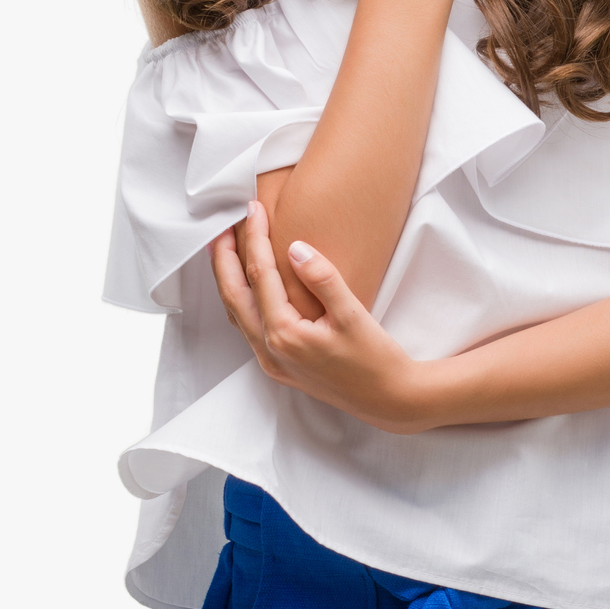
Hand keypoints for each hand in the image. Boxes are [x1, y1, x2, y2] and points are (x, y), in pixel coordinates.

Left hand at [212, 199, 439, 434]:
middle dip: (224, 259)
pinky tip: (247, 287)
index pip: (260, 275)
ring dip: (228, 279)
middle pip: (233, 295)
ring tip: (226, 250)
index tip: (253, 209)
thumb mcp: (353, 315)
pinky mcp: (279, 365)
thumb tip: (295, 248)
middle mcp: (269, 349)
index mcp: (284, 334)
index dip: (254, 238)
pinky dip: (242, 300)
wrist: (387, 399)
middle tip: (221, 226)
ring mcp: (271, 361)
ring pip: (236, 312)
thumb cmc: (375, 359)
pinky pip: (248, 327)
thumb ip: (323, 279)